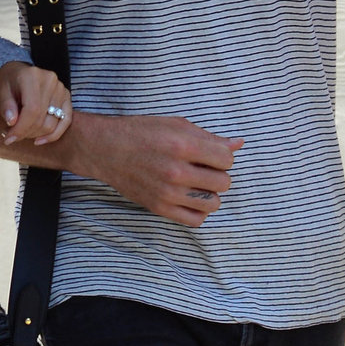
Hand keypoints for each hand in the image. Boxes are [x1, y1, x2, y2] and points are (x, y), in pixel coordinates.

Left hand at [0, 62, 72, 144]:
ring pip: (52, 123)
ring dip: (36, 134)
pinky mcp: (66, 96)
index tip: (9, 139)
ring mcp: (61, 88)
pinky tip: (40, 140)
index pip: (32, 109)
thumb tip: (12, 122)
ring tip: (22, 133)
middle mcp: (50, 80)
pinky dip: (54, 134)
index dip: (21, 128)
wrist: (17, 72)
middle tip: (12, 136)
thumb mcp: (0, 91)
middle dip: (26, 133)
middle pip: (42, 118)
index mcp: (32, 76)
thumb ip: (6, 106)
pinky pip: (66, 120)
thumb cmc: (7, 82)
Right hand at [66, 112, 242, 226]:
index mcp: (183, 145)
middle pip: (223, 183)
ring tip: (197, 184)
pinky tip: (190, 198)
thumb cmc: (141, 133)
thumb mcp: (175, 125)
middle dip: (218, 175)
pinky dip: (199, 211)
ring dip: (210, 194)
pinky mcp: (159, 207)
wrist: (106, 149)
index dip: (223, 156)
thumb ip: (209, 137)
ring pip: (213, 203)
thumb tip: (238, 144)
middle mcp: (176, 171)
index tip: (211, 155)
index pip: (227, 159)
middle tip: (203, 169)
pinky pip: (195, 220)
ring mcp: (168, 192)